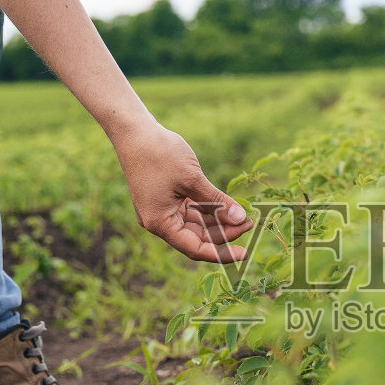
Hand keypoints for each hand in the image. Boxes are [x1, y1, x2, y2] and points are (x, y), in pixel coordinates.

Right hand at [111, 124, 252, 263]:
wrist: (134, 131)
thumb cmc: (159, 154)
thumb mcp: (193, 179)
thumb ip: (217, 202)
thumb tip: (241, 219)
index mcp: (160, 223)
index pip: (195, 248)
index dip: (222, 253)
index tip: (245, 253)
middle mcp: (158, 221)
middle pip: (197, 237)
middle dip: (224, 232)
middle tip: (250, 222)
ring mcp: (161, 210)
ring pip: (196, 225)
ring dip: (218, 220)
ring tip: (243, 213)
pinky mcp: (165, 198)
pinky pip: (190, 211)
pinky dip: (208, 209)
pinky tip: (226, 205)